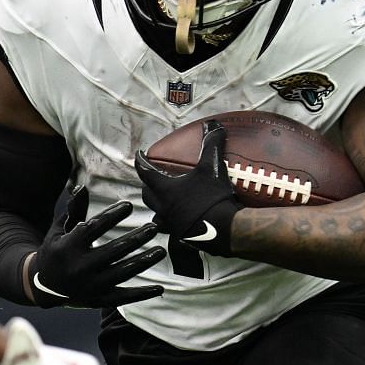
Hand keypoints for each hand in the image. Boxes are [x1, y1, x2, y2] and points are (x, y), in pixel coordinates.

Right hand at [26, 186, 164, 308]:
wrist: (44, 286)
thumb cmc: (55, 251)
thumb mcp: (59, 229)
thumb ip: (74, 210)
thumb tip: (82, 187)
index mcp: (68, 247)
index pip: (93, 228)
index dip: (112, 216)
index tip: (129, 205)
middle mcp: (79, 268)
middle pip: (113, 251)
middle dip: (136, 238)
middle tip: (154, 227)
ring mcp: (90, 286)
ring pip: (122, 273)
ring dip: (143, 262)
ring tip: (161, 251)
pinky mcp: (98, 300)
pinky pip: (123, 298)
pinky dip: (142, 294)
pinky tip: (159, 288)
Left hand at [134, 122, 240, 255]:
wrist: (224, 231)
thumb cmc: (213, 198)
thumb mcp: (213, 168)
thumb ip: (211, 145)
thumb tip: (214, 126)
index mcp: (165, 190)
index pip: (145, 172)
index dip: (141, 161)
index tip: (139, 155)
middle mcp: (163, 208)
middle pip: (147, 195)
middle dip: (149, 185)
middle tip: (154, 179)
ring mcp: (170, 225)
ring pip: (156, 214)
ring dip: (159, 207)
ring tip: (167, 202)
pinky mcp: (180, 238)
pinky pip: (170, 229)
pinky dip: (173, 223)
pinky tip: (182, 221)